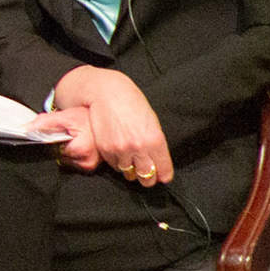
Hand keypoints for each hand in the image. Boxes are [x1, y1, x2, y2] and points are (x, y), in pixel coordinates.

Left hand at [30, 106, 97, 170]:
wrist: (108, 118)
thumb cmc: (89, 117)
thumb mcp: (66, 116)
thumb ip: (44, 122)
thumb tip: (25, 129)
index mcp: (81, 150)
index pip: (54, 151)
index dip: (55, 141)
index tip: (62, 133)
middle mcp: (87, 162)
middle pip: (60, 157)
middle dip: (62, 145)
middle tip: (72, 134)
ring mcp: (91, 166)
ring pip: (67, 160)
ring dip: (68, 150)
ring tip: (78, 138)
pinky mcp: (93, 166)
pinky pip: (75, 162)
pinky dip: (75, 153)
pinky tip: (81, 143)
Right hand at [52, 65, 172, 185]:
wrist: (106, 93)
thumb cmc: (132, 103)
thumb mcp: (152, 122)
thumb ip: (155, 143)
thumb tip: (157, 162)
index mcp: (155, 140)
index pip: (163, 171)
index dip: (164, 175)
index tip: (162, 176)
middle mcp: (139, 148)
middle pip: (146, 178)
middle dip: (148, 178)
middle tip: (147, 174)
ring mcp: (120, 150)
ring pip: (129, 173)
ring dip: (130, 169)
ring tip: (130, 158)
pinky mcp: (105, 150)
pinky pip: (114, 165)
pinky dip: (117, 162)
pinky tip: (118, 151)